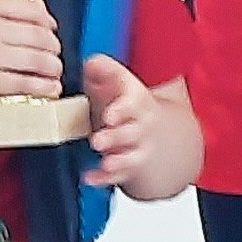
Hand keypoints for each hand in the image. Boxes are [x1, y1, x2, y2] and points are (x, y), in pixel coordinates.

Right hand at [0, 0, 59, 114]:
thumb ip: (3, 6)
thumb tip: (39, 6)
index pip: (30, 7)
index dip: (47, 20)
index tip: (51, 28)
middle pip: (38, 35)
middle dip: (53, 47)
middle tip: (54, 53)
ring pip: (37, 59)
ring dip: (53, 67)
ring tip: (53, 70)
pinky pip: (27, 83)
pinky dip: (44, 87)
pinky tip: (48, 88)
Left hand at [81, 55, 162, 191]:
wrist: (151, 127)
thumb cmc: (125, 102)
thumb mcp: (117, 81)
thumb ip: (103, 71)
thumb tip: (90, 62)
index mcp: (136, 101)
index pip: (133, 103)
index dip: (122, 110)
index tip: (110, 115)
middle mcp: (140, 125)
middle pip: (133, 132)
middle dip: (116, 137)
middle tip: (98, 140)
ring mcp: (137, 147)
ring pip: (132, 156)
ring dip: (118, 160)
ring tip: (105, 162)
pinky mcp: (129, 166)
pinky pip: (120, 175)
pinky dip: (104, 178)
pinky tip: (90, 178)